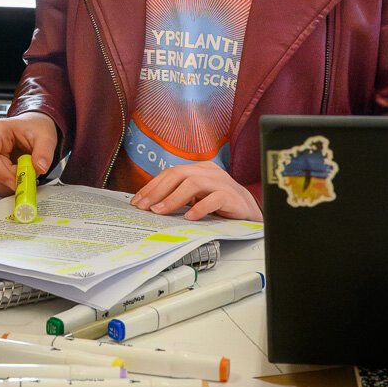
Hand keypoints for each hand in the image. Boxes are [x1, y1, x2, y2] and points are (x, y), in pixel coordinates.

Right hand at [0, 112, 57, 196]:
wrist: (35, 127)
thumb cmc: (35, 127)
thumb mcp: (45, 137)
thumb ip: (44, 152)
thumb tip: (40, 168)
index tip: (15, 182)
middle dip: (5, 181)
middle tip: (25, 183)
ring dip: (6, 185)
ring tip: (25, 180)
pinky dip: (6, 187)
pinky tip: (19, 182)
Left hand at [130, 161, 261, 221]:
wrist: (249, 212)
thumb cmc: (220, 204)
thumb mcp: (196, 197)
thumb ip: (179, 196)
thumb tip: (151, 205)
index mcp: (198, 169)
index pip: (170, 173)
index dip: (152, 186)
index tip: (137, 200)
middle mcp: (208, 171)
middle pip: (178, 174)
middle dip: (158, 191)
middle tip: (145, 207)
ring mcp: (221, 182)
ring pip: (193, 183)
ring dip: (174, 198)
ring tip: (161, 211)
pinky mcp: (232, 196)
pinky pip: (214, 199)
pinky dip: (200, 208)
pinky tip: (189, 217)